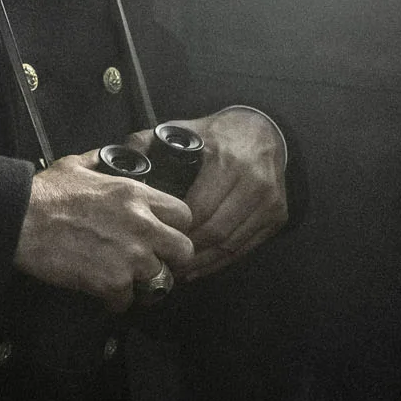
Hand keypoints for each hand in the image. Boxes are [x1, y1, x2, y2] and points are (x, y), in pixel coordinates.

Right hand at [14, 152, 194, 311]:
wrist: (21, 219)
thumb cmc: (44, 193)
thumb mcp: (76, 165)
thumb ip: (98, 162)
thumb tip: (102, 158)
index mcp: (135, 194)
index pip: (183, 213)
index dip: (174, 226)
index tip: (162, 233)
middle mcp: (141, 225)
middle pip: (184, 250)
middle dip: (171, 258)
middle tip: (154, 262)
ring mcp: (130, 256)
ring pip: (161, 279)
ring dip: (143, 282)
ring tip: (125, 280)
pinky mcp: (113, 281)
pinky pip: (128, 300)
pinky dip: (115, 300)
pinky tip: (102, 293)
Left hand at [129, 106, 287, 281]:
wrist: (265, 131)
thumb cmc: (218, 134)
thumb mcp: (185, 129)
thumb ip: (150, 140)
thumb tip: (122, 157)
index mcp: (227, 162)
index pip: (199, 208)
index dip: (176, 228)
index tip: (155, 238)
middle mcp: (253, 184)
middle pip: (216, 231)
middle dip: (188, 251)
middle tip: (163, 261)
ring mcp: (269, 203)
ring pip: (231, 244)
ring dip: (204, 262)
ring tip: (178, 270)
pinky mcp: (277, 216)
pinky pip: (246, 247)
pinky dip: (222, 261)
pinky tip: (201, 267)